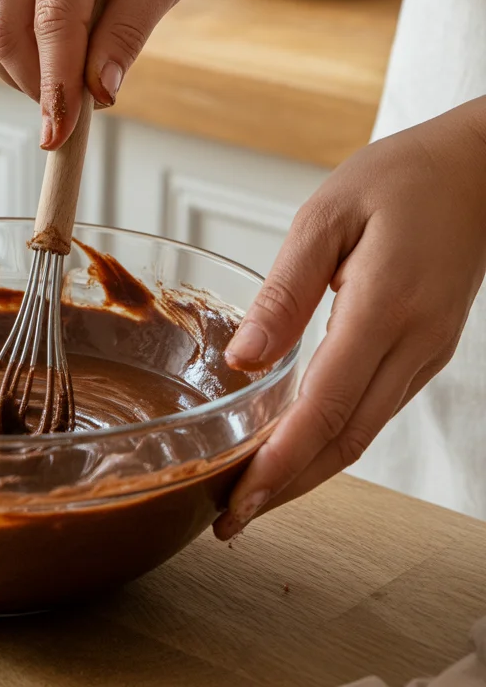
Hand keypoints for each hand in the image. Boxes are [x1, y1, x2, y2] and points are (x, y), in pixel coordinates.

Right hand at [0, 0, 220, 148]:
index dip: (56, 84)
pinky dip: (14, 55)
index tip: (60, 135)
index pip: (54, 19)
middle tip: (72, 119)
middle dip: (34, 84)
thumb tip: (99, 93)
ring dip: (21, 74)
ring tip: (69, 84)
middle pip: (5, 28)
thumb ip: (129, 32)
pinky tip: (52, 60)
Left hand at [214, 98, 485, 538]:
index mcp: (386, 305)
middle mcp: (413, 344)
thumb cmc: (399, 180)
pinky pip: (374, 411)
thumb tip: (245, 358)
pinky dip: (330, 441)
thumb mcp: (327, 215)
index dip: (282, 458)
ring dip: (307, 472)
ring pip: (362, 434)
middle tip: (230, 519)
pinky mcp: (424, 353)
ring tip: (253, 496)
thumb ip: (286, 289)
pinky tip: (296, 449)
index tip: (240, 494)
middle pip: (346, 438)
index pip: (329, 403)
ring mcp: (425, 354)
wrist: (474, 172)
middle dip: (287, 486)